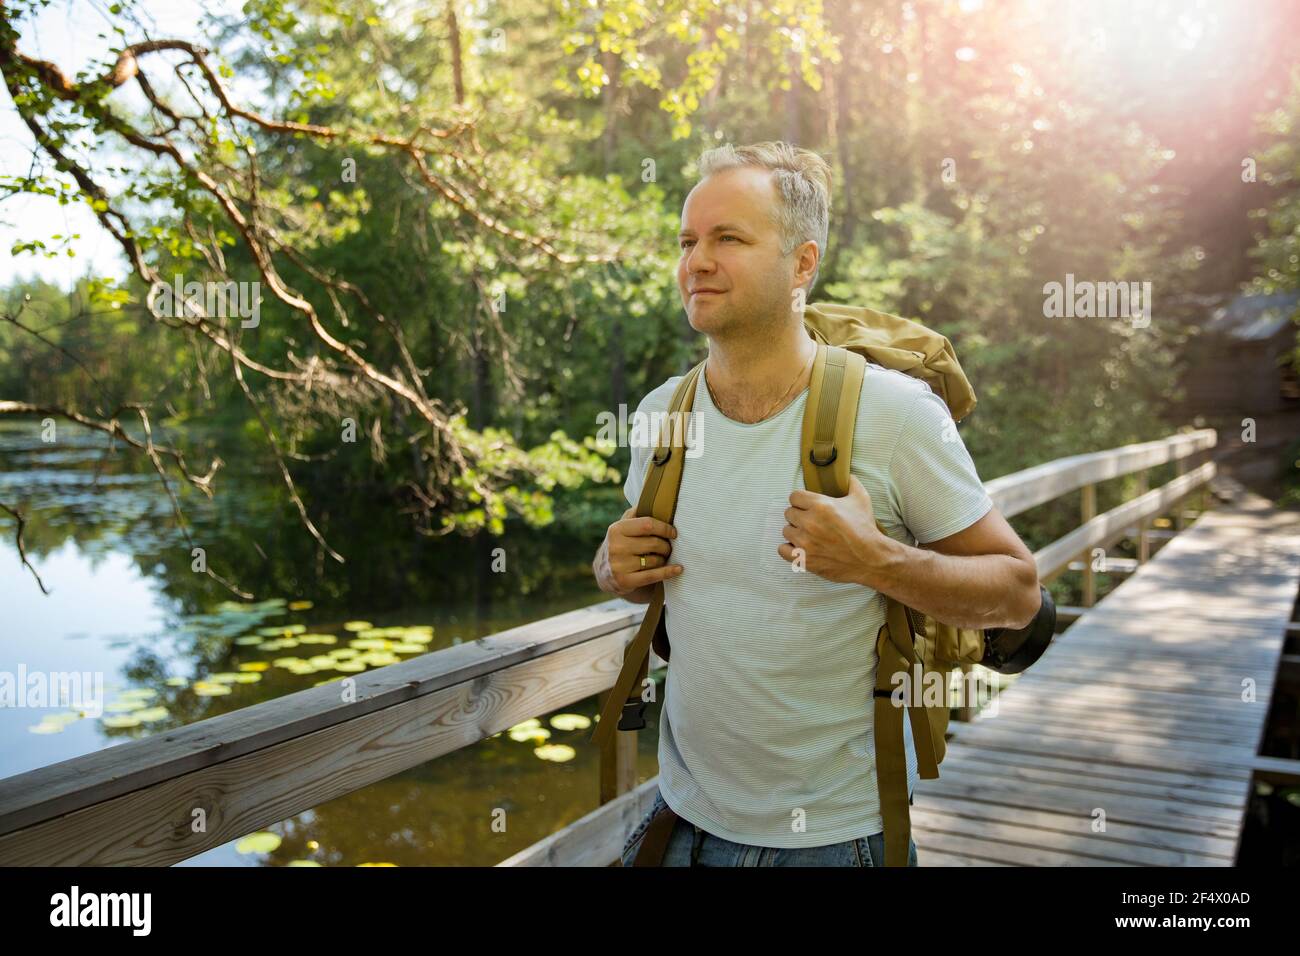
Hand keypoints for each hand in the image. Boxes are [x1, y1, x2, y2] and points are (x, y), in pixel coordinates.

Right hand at [598, 506, 682, 595]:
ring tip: (662, 558)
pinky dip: (668, 572)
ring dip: (664, 559)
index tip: (673, 533)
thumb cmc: (621, 543)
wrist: (604, 572)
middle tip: (669, 548)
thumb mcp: (623, 526)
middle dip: (666, 546)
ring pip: (655, 560)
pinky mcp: (624, 581)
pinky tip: (678, 569)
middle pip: (654, 543)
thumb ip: (635, 513)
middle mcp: (616, 546)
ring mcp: (619, 565)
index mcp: (616, 529)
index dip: (664, 528)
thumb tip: (653, 494)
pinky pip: (653, 576)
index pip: (647, 524)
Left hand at [776, 475, 893, 584]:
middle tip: (811, 521)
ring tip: (809, 535)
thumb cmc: (865, 528)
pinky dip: (789, 549)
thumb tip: (847, 475)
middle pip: (789, 513)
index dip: (801, 500)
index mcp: (820, 505)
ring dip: (796, 532)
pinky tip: (801, 547)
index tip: (808, 505)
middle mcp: (809, 523)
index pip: (794, 496)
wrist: (870, 559)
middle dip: (799, 515)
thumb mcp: (862, 499)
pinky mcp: (804, 559)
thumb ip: (852, 483)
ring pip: (786, 531)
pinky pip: (782, 550)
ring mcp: (805, 542)